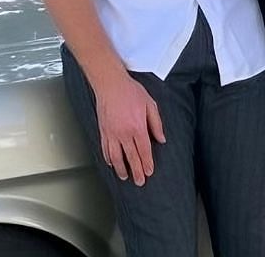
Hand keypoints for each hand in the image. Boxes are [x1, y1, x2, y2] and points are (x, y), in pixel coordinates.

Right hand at [91, 71, 165, 185]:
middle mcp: (124, 133)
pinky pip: (105, 148)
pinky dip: (108, 158)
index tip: (149, 172)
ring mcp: (112, 133)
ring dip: (121, 168)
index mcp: (137, 127)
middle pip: (131, 157)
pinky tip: (111, 163)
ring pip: (116, 156)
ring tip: (124, 176)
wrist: (110, 83)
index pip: (144, 151)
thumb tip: (161, 139)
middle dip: (136, 171)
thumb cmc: (129, 91)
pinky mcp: (103, 130)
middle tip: (139, 181)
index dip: (147, 163)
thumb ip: (156, 123)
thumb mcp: (150, 104)